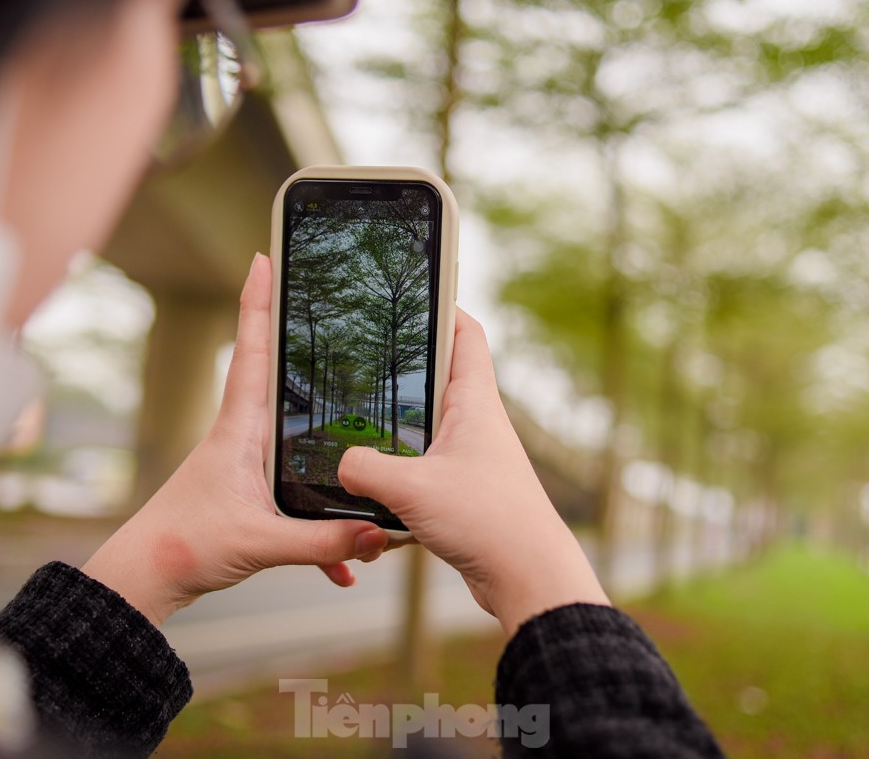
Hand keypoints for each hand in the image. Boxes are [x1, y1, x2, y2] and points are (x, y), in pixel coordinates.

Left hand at [82, 254, 388, 625]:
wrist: (146, 580)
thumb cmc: (185, 547)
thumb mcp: (261, 544)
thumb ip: (323, 540)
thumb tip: (379, 534)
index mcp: (239, 431)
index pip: (251, 352)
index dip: (257, 303)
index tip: (263, 258)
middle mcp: (243, 437)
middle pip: (278, 377)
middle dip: (302, 344)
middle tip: (326, 306)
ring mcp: (246, 464)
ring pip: (296, 438)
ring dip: (325, 440)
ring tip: (360, 426)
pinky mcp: (250, 495)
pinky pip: (296, 497)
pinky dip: (321, 530)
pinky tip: (343, 563)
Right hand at [338, 309, 609, 636]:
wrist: (528, 578)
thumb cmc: (489, 523)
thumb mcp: (412, 491)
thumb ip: (365, 470)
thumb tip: (339, 463)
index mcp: (475, 403)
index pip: (466, 333)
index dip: (442, 305)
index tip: (411, 289)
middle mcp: (477, 423)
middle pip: (440, 376)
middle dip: (403, 366)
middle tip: (363, 356)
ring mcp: (472, 457)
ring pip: (428, 426)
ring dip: (397, 424)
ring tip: (356, 417)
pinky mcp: (465, 490)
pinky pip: (425, 466)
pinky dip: (399, 468)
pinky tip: (370, 483)